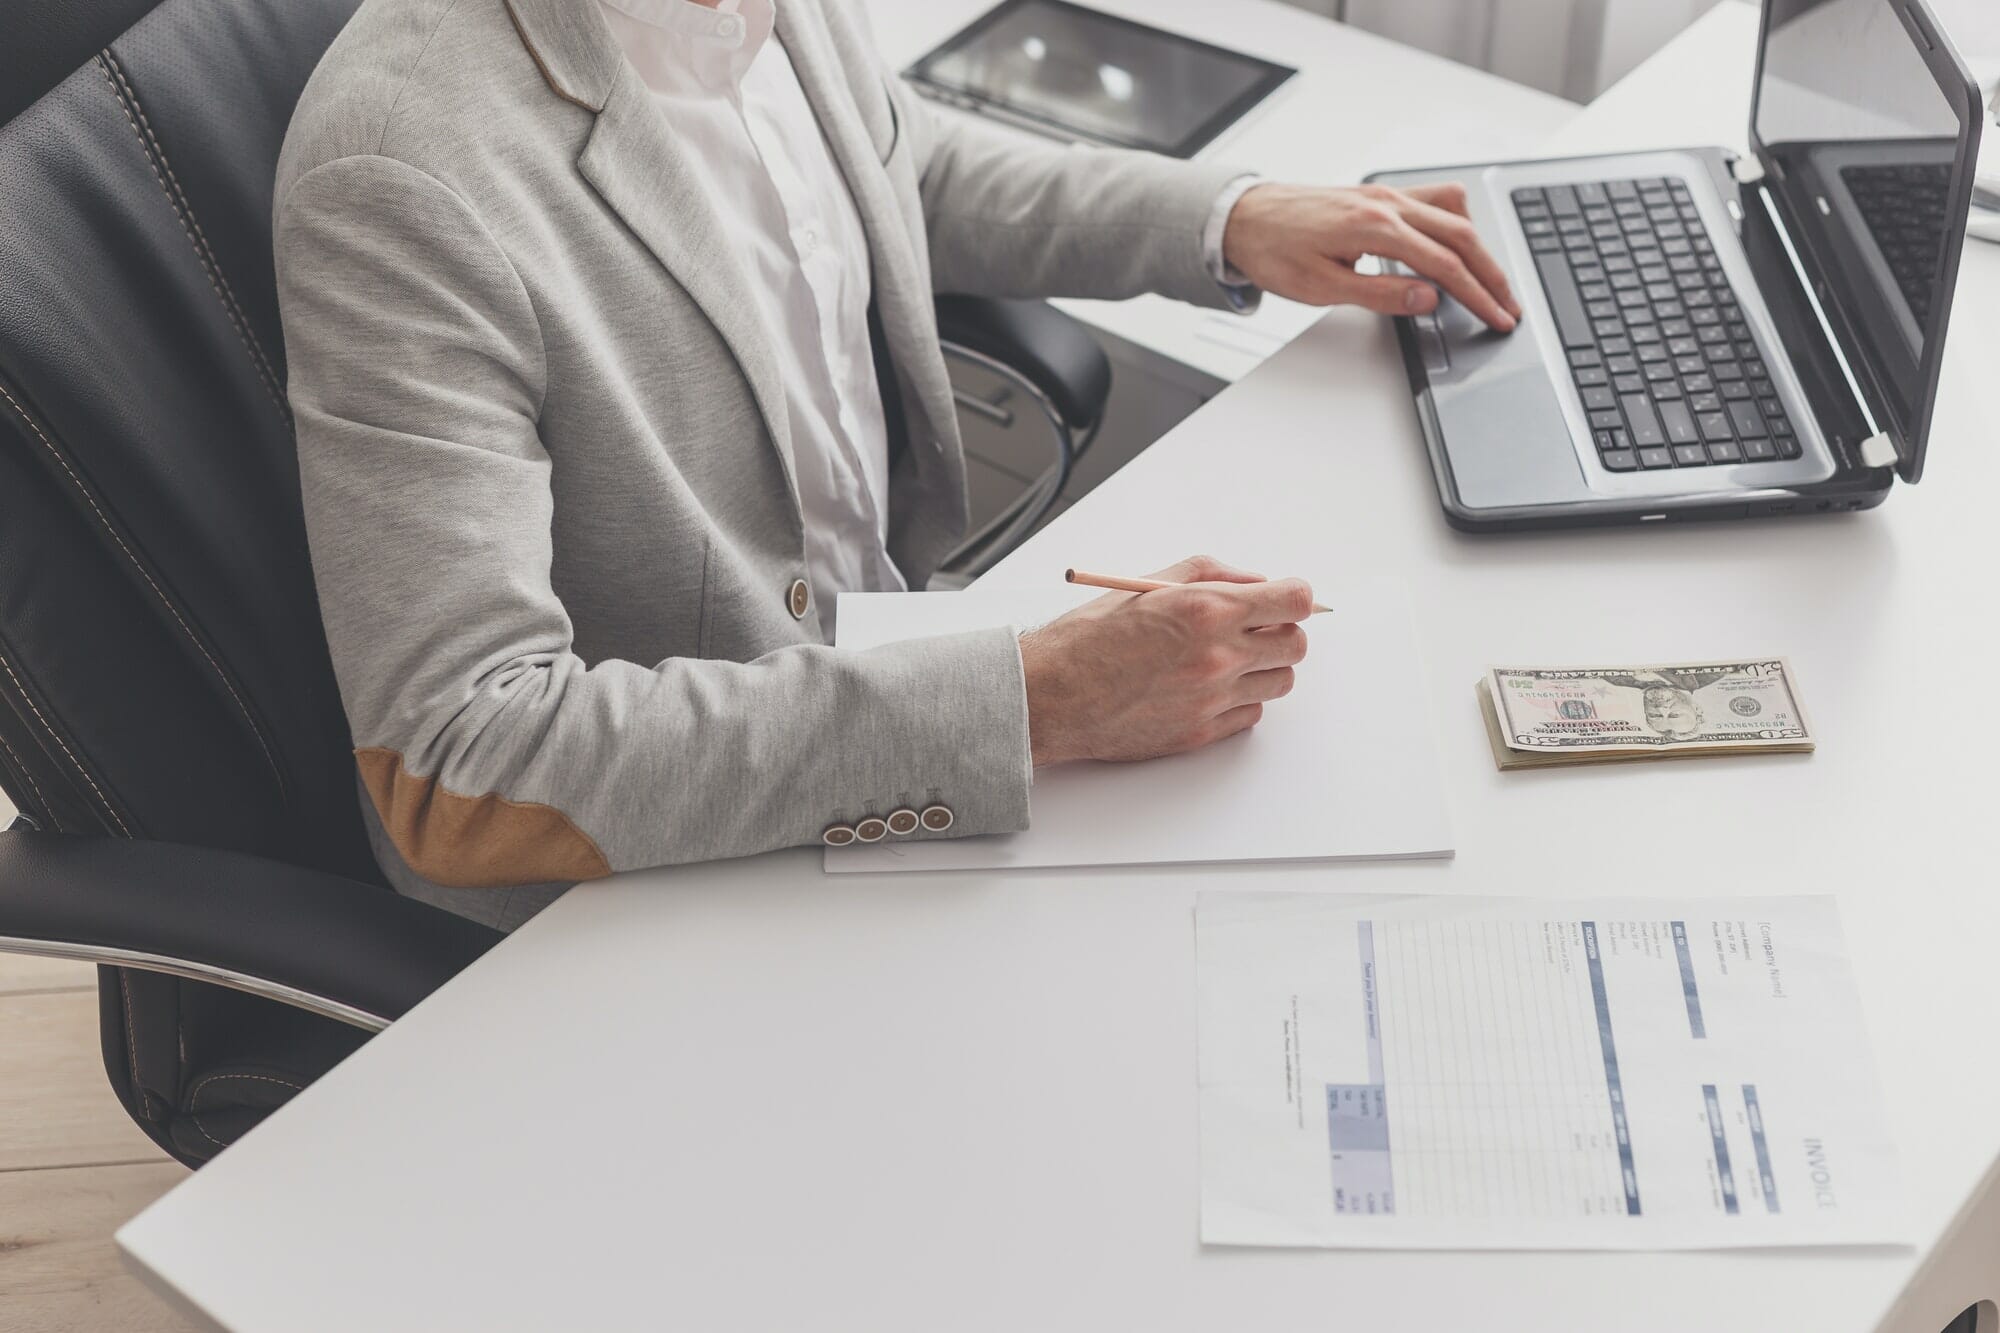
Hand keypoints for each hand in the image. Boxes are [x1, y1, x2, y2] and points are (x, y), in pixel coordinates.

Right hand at [1019, 555, 1312, 766]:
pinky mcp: (1201, 734)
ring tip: (1224, 659)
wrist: (1052, 695)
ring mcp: (1212, 700)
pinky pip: (1250, 714)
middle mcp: (1217, 657)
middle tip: (1252, 628)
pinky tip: (1206, 687)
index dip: (1294, 596)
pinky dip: (1238, 700)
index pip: (1295, 600)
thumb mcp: (1147, 585)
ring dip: (1263, 667)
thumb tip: (1256, 581)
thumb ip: (1211, 575)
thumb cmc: (1089, 638)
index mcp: (1207, 611)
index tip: (1283, 598)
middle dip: (1280, 631)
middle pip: (1296, 645)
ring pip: (1279, 682)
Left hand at [1221, 182, 1521, 330]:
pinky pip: (1434, 200)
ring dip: (1479, 247)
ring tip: (1491, 281)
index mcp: (1375, 228)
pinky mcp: (1380, 194)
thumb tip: (1429, 298)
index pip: (1445, 265)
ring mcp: (1386, 194)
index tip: (1498, 316)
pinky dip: (1456, 222)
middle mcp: (1387, 203)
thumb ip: (1380, 294)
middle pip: (1462, 236)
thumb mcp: (1322, 287)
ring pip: (1454, 213)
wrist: (1242, 217)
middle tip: (1509, 305)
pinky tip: (1458, 245)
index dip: (1478, 295)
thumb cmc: (1274, 251)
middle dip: (1492, 274)